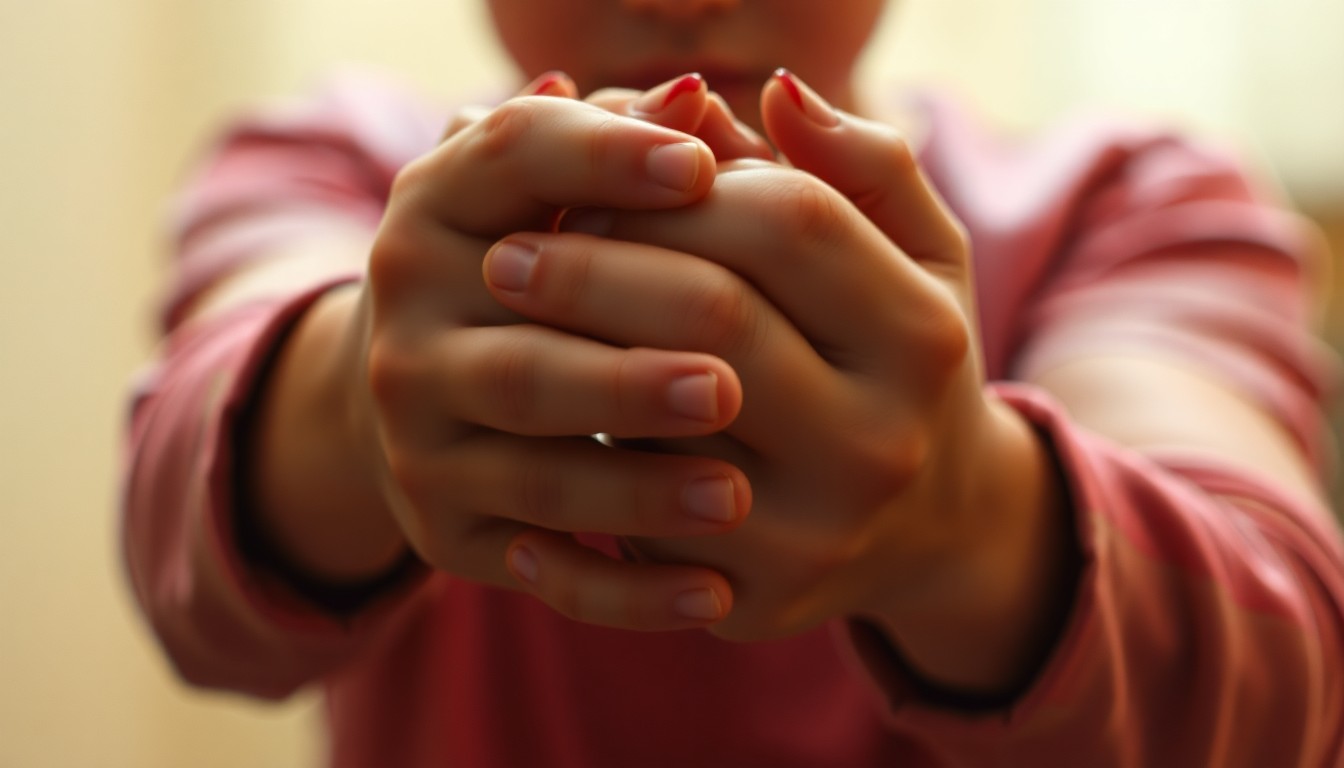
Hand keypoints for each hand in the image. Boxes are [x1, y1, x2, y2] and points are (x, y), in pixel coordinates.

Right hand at [330, 74, 766, 629]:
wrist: (418, 388)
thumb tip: (702, 102)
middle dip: (626, 375)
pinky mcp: (444, 532)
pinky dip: (624, 589)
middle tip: (730, 384)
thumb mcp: (549, 193)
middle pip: (523, 357)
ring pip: (533, 471)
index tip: (706, 165)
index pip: (512, 162)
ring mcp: (417, 442)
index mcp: (432, 213)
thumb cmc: (528, 269)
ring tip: (736, 496)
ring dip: (636, 489)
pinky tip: (710, 594)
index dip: (604, 159)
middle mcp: (405, 330)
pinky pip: (540, 570)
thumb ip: (623, 144)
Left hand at [485, 71, 1066, 689]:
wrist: (935, 529)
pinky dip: (571, 473)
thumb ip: (864, 167)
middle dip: (593, 268)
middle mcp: (881, 440)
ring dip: (568, 365)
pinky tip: (529, 432)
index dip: (679, 187)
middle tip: (506, 254)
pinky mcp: (759, 601)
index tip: (594, 181)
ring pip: (657, 426)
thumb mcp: (922, 259)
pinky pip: (633, 534)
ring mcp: (818, 532)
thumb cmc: (905, 363)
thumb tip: (773, 87)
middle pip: (715, 316)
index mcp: (922, 335)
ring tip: (506, 327)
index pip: (788, 222)